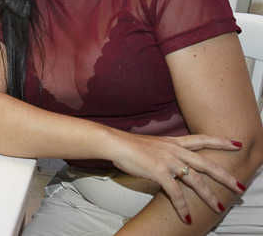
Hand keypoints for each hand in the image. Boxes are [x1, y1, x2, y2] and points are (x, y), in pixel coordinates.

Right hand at [109, 131, 244, 222]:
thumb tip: (172, 162)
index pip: (202, 139)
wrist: (116, 143)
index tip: (237, 144)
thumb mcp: (154, 144)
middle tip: (239, 186)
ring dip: (208, 196)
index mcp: (174, 142)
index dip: (220, 142)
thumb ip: (166, 151)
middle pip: (207, 164)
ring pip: (196, 181)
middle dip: (225, 177)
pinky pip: (176, 193)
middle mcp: (175, 150)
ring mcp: (168, 161)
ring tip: (217, 207)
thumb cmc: (130, 145)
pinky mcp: (160, 173)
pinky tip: (187, 217)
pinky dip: (182, 207)